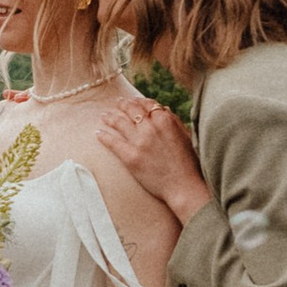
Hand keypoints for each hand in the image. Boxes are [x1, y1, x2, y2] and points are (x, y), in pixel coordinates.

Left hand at [98, 87, 208, 225]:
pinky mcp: (130, 157)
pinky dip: (104, 136)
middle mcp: (151, 127)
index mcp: (165, 119)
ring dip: (110, 117)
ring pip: (120, 122)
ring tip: (104, 116)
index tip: (132, 101)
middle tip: (116, 103)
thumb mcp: (185, 135)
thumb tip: (163, 110)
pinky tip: (98, 133)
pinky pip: (113, 142)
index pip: (147, 103)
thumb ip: (173, 121)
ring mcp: (139, 142)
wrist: (184, 185)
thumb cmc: (188, 162)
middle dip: (122, 104)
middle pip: (131, 109)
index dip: (138, 101)